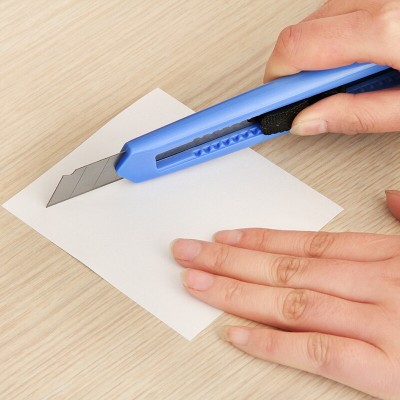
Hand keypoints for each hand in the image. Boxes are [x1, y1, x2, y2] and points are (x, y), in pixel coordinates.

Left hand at [172, 228, 399, 398]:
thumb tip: (390, 198)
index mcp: (387, 255)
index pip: (305, 242)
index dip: (258, 238)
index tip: (222, 236)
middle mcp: (376, 283)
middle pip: (285, 266)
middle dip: (229, 259)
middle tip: (187, 252)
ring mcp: (379, 324)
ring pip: (290, 301)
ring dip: (236, 291)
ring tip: (196, 283)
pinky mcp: (387, 370)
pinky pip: (317, 352)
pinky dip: (271, 343)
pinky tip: (234, 333)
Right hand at [264, 0, 399, 136]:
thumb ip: (358, 115)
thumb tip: (307, 120)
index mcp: (386, 30)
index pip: (297, 48)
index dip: (273, 80)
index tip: (261, 103)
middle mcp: (380, 1)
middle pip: (300, 32)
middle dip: (293, 72)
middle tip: (306, 100)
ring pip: (317, 20)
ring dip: (315, 54)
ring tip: (342, 80)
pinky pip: (340, 11)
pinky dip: (334, 38)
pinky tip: (355, 59)